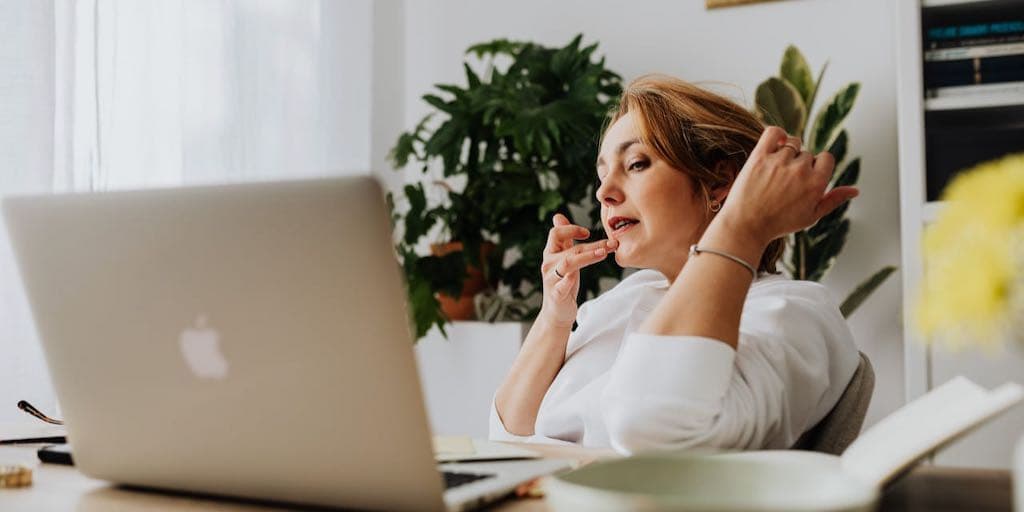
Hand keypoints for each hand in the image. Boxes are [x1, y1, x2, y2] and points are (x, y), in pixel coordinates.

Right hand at [538, 213, 617, 327]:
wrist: (556, 312)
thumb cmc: (563, 283)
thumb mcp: (564, 258)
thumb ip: (563, 239)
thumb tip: (558, 216)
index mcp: (550, 254)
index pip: (556, 233)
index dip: (571, 229)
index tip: (588, 233)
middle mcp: (549, 264)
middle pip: (570, 248)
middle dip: (593, 245)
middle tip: (612, 243)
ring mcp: (552, 279)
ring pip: (568, 263)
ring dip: (586, 256)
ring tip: (603, 253)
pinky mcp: (556, 295)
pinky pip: (560, 286)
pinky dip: (566, 282)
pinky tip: (572, 279)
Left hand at [719, 126, 858, 245]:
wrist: (745, 226)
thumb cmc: (778, 224)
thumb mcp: (811, 216)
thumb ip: (834, 200)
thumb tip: (855, 190)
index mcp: (816, 183)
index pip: (827, 158)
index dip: (817, 166)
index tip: (805, 177)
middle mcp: (800, 170)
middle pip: (807, 154)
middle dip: (799, 165)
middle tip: (783, 183)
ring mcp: (779, 162)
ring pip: (791, 144)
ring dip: (786, 153)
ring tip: (774, 173)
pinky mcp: (759, 156)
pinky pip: (773, 132)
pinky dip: (777, 134)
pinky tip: (776, 144)